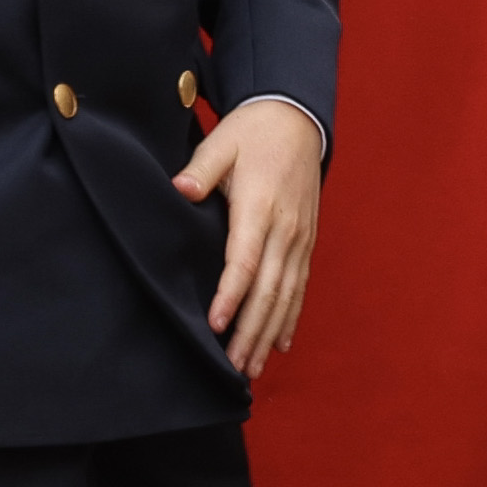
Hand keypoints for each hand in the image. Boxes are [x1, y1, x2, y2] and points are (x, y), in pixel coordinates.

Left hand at [174, 95, 323, 377]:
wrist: (299, 120)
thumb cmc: (253, 132)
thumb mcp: (222, 141)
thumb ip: (201, 169)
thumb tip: (180, 189)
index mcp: (260, 206)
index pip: (244, 260)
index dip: (231, 295)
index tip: (217, 325)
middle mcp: (285, 229)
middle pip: (269, 289)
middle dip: (252, 331)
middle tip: (233, 366)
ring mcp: (300, 238)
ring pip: (287, 295)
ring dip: (269, 332)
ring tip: (252, 366)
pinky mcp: (306, 242)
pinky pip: (300, 286)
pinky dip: (290, 317)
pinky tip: (280, 343)